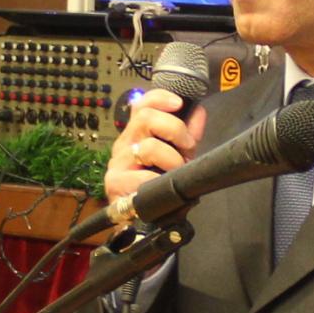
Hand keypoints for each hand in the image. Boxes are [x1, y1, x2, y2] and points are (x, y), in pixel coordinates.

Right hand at [102, 88, 205, 204]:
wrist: (138, 215)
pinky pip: (143, 176)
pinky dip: (158, 181)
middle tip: (186, 148)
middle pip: (145, 118)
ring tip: (174, 172)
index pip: (142, 103)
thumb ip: (187, 134)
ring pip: (148, 147)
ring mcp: (118, 162)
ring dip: (171, 160)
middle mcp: (125, 142)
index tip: (178, 103)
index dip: (160, 98)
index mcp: (137, 132)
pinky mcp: (114, 182)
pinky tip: (160, 186)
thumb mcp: (176, 155)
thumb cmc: (155, 181)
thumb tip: (199, 113)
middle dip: (174, 130)